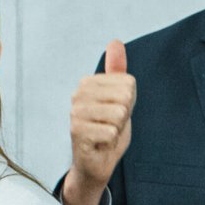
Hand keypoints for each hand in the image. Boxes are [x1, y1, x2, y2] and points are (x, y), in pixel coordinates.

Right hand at [61, 40, 135, 204]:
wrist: (96, 162)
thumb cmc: (107, 129)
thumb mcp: (119, 98)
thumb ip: (117, 71)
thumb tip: (115, 41)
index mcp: (88, 83)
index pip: (128, 83)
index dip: (129, 102)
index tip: (115, 113)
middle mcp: (77, 95)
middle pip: (124, 97)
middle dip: (124, 116)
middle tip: (111, 125)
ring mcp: (75, 113)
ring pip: (118, 114)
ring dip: (117, 129)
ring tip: (105, 134)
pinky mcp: (77, 132)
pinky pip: (111, 132)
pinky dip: (110, 142)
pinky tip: (100, 144)